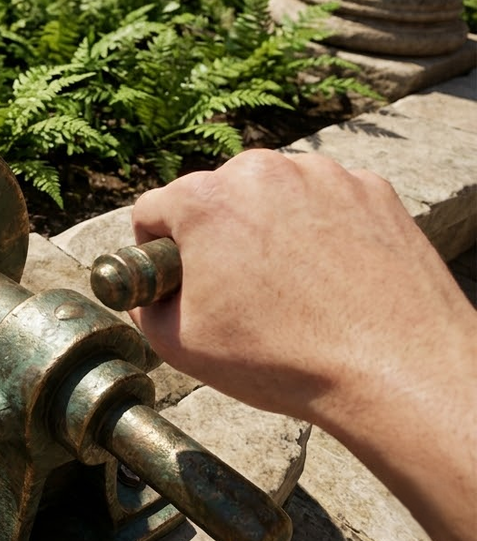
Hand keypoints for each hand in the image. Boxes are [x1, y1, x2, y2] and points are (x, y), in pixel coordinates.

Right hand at [128, 149, 472, 423]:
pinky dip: (319, 229)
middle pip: (215, 197)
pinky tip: (330, 277)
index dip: (155, 251)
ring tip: (291, 288)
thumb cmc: (283, 358)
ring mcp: (323, 174)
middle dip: (216, 236)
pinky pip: (324, 201)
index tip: (178, 282)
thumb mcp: (179, 345)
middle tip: (239, 291)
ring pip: (272, 195)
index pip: (152, 210)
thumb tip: (149, 292)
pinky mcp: (371, 189)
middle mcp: (261, 170)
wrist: (395, 369)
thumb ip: (144, 305)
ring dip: (268, 228)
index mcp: (205, 200)